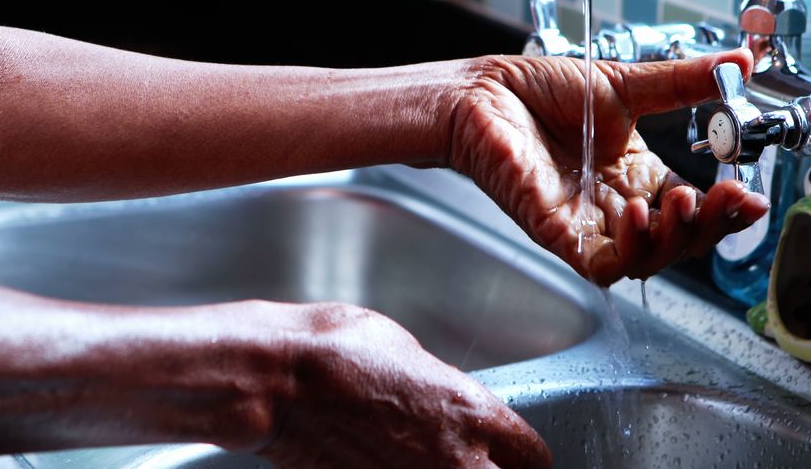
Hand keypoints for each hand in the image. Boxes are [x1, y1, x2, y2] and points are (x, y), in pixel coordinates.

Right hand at [260, 303, 549, 468]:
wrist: (278, 382)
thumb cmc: (334, 353)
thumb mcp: (408, 353)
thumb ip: (443, 390)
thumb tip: (447, 404)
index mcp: (472, 415)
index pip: (532, 457)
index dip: (521, 456)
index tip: (512, 456)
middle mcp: (455, 462)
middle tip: (479, 464)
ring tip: (427, 463)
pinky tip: (392, 467)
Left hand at [446, 49, 769, 284]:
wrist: (483, 93)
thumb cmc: (537, 92)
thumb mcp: (625, 85)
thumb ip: (682, 83)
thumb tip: (739, 63)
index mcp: (635, 174)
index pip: (693, 208)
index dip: (725, 210)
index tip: (751, 195)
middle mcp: (614, 204)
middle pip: (677, 242)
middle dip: (710, 228)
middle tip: (725, 199)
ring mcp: (585, 221)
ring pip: (645, 261)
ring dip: (674, 240)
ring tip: (682, 204)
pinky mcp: (555, 230)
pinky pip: (600, 263)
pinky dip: (628, 250)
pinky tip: (638, 215)